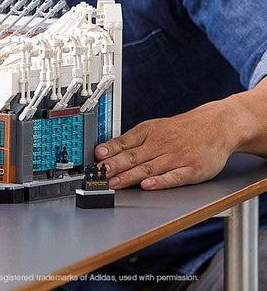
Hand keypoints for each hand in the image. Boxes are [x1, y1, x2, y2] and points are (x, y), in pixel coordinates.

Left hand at [95, 100, 234, 190]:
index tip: (95, 159)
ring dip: (130, 176)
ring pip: (149, 167)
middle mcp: (160, 144)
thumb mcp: (153, 128)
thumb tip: (105, 150)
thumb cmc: (181, 129)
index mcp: (148, 132)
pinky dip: (160, 182)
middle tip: (99, 175)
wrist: (215, 125)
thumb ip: (131, 140)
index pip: (124, 143)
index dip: (108, 152)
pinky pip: (174, 177)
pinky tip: (148, 186)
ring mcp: (176, 157)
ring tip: (114, 183)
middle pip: (133, 156)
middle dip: (114, 166)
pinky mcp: (192, 169)